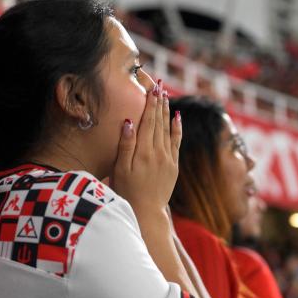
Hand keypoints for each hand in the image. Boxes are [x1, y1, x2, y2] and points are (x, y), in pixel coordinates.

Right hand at [112, 81, 181, 218]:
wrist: (147, 212)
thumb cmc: (127, 191)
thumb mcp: (120, 169)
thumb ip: (125, 145)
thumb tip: (129, 122)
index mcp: (143, 151)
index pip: (148, 122)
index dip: (150, 104)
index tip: (151, 89)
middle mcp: (158, 152)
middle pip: (159, 122)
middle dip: (158, 102)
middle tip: (159, 85)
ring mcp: (168, 158)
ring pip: (168, 129)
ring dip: (166, 111)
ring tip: (166, 95)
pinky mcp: (173, 166)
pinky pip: (176, 142)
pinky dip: (177, 128)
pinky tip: (177, 117)